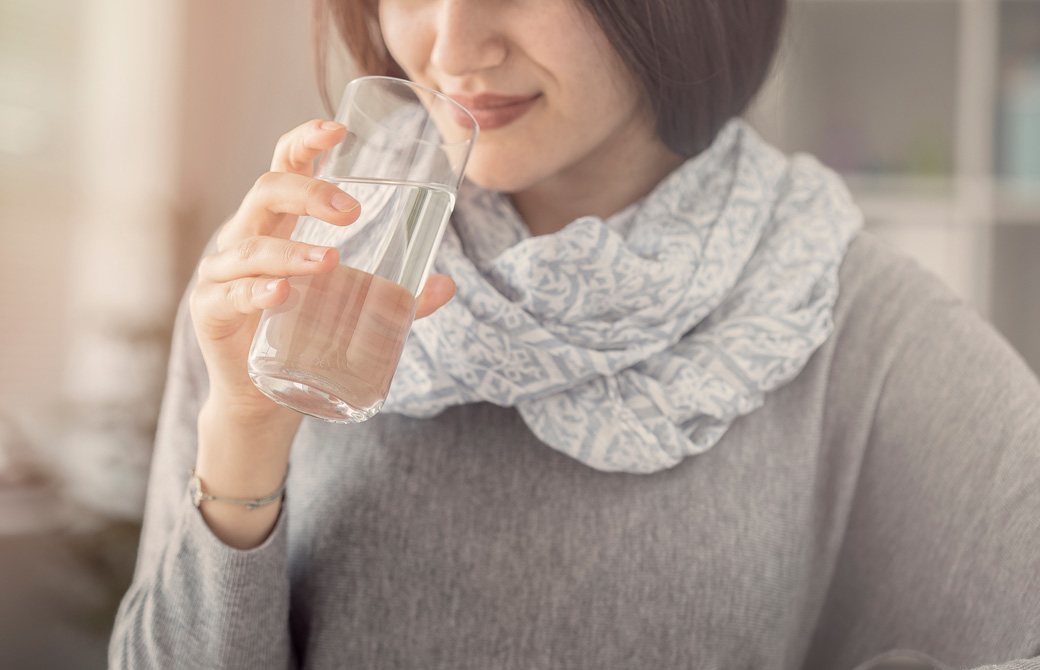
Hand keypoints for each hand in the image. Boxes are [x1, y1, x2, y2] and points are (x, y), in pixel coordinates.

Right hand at [189, 118, 455, 424]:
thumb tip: (446, 284)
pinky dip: (255, 292)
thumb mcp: (354, 309)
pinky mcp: (210, 313)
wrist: (266, 398)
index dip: (305, 142)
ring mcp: (222, 274)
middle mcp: (245, 238)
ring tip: (330, 261)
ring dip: (291, 250)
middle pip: (266, 194)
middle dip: (309, 193)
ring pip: (249, 246)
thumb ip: (395, 297)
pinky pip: (229, 294)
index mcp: (279, 224)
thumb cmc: (306, 336)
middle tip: (354, 212)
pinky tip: (279, 294)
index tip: (337, 130)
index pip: (285, 167)